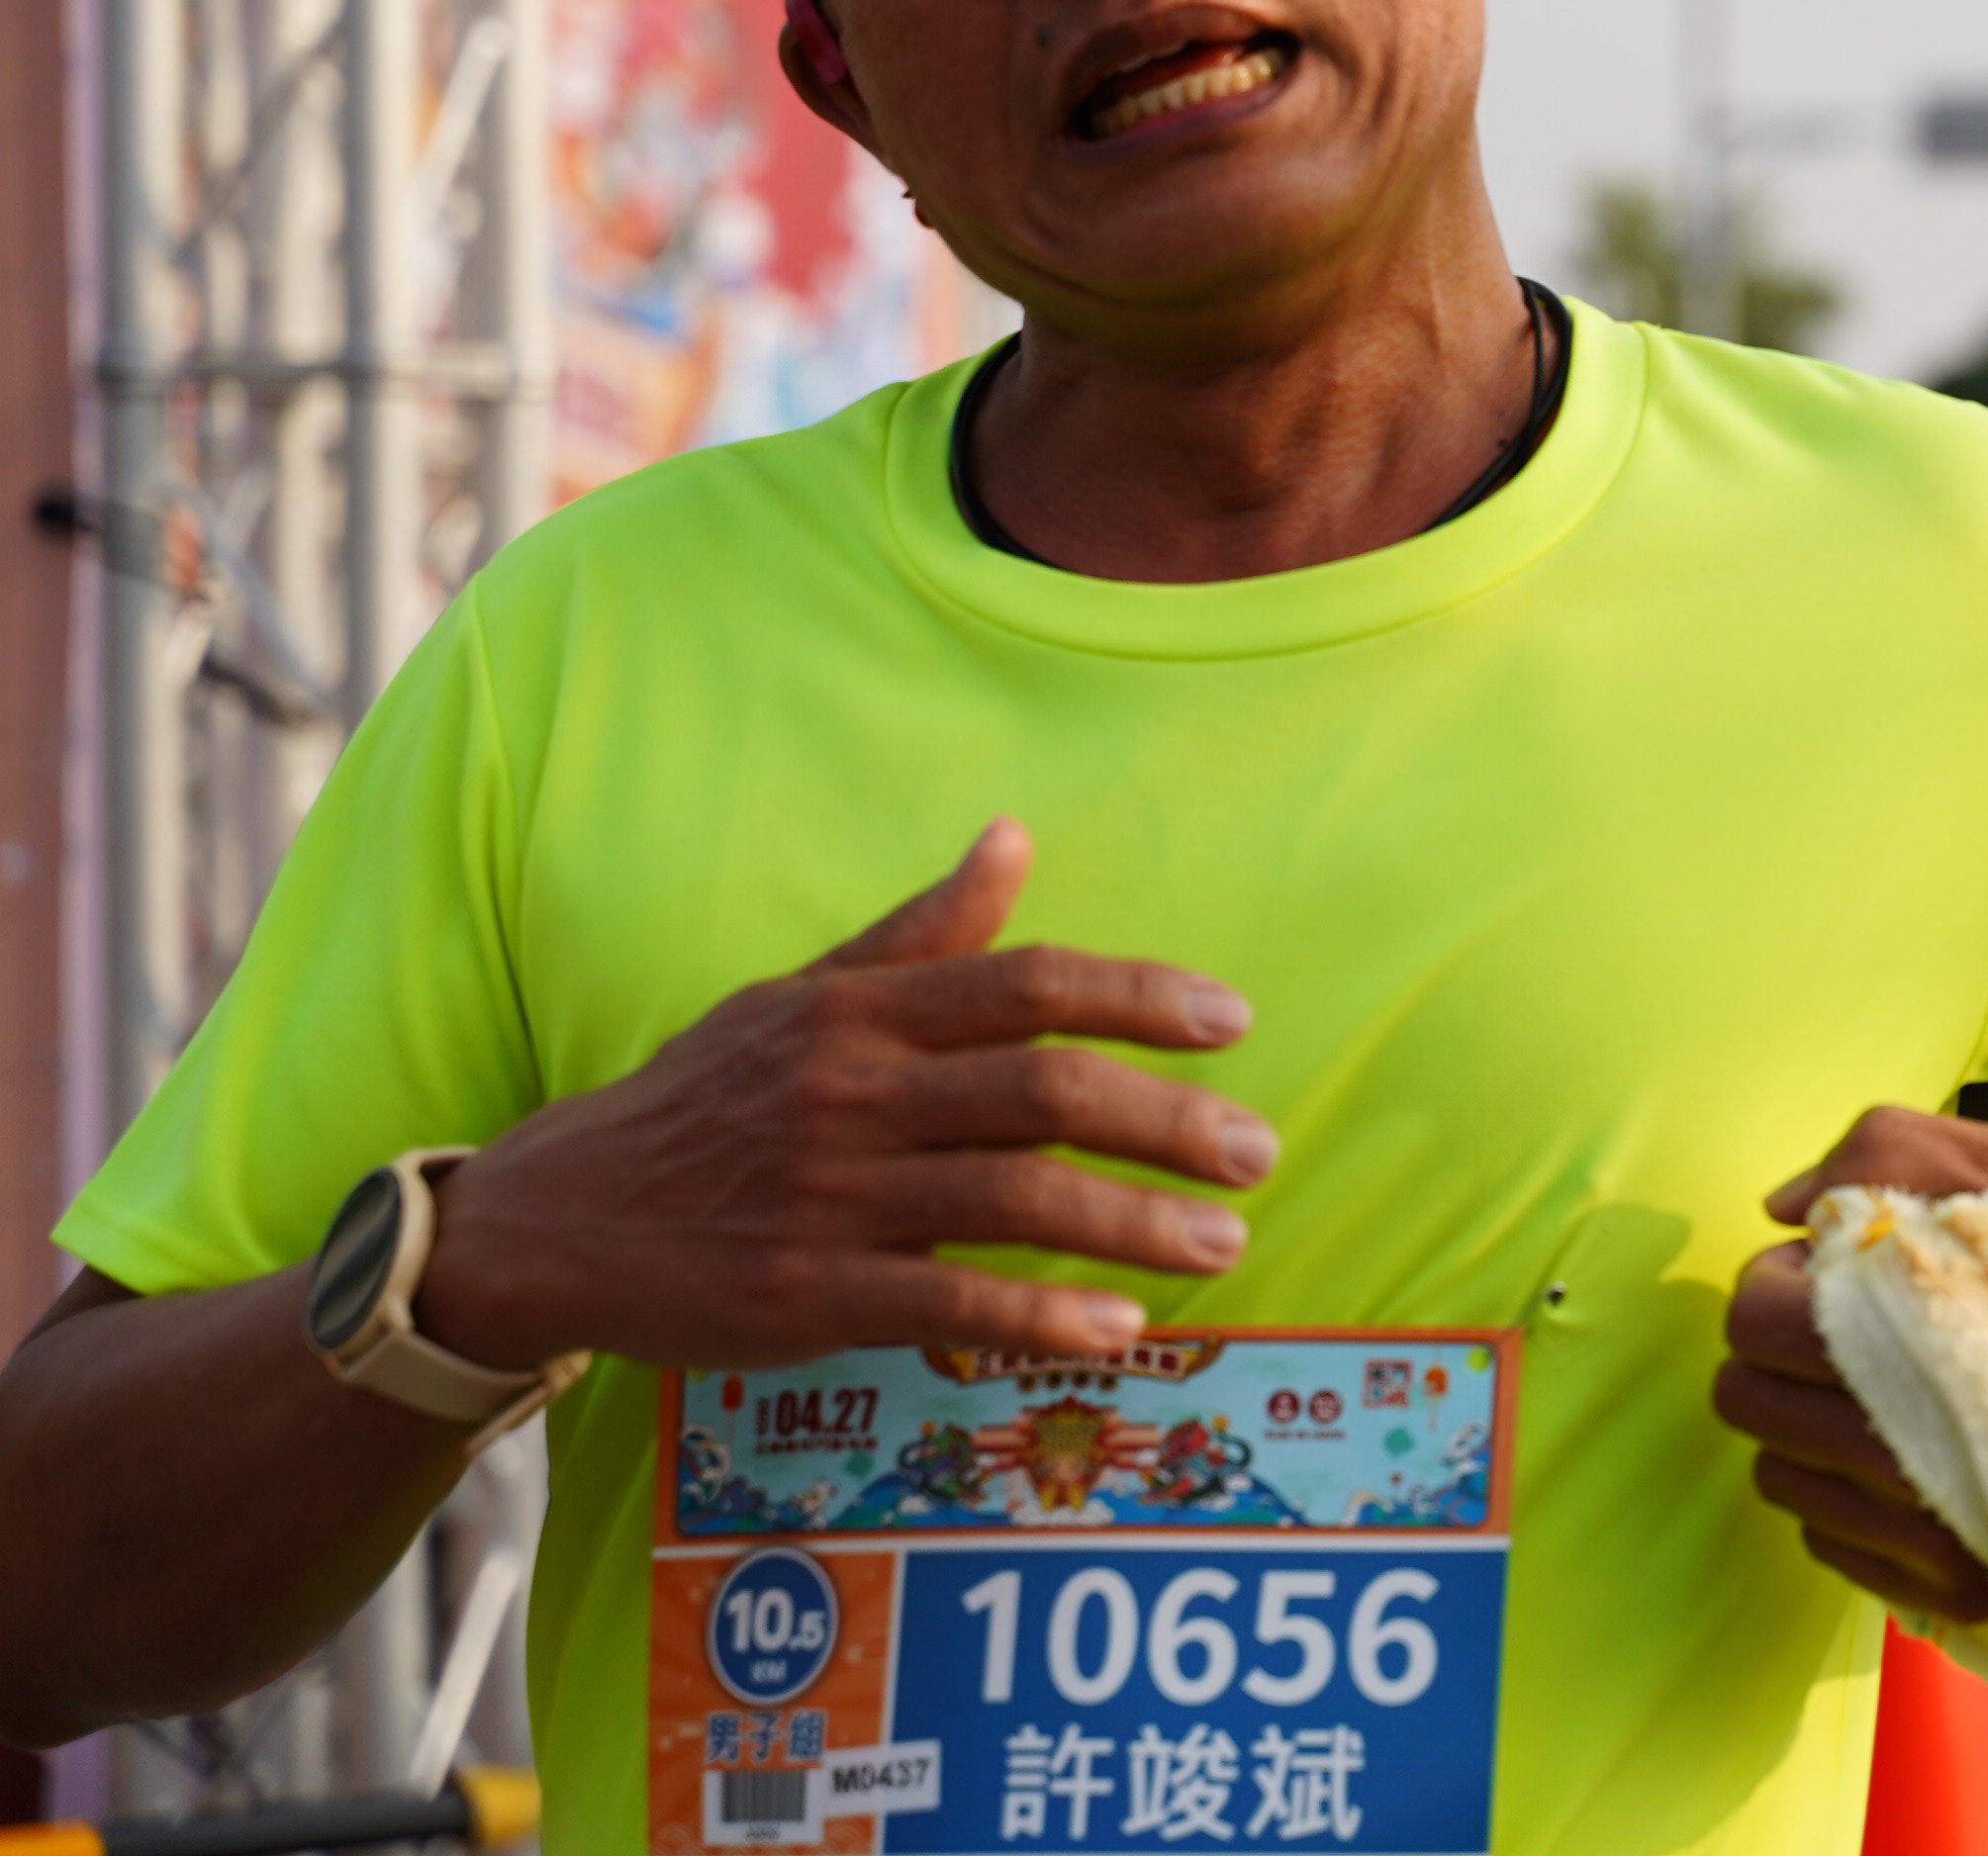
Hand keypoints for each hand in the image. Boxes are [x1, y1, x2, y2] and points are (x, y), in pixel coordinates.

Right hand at [409, 819, 1272, 1375]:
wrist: (553, 1219)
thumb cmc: (701, 1100)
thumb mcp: (797, 995)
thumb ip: (919, 932)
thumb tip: (1013, 836)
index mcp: (859, 1012)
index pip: (1026, 984)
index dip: (1139, 996)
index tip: (1233, 1021)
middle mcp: (851, 1093)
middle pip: (1043, 1090)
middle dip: (1167, 1120)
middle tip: (1259, 1151)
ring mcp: (830, 1196)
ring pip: (1012, 1199)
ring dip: (1133, 1221)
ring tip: (1224, 1242)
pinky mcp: (808, 1294)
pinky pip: (946, 1303)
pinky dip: (1039, 1315)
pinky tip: (1120, 1325)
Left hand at [1711, 1107, 1987, 1623]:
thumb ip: (1882, 1150)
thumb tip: (1780, 1209)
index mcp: (1902, 1343)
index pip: (1756, 1315)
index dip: (1787, 1278)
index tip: (1848, 1272)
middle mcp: (1899, 1457)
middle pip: (1743, 1399)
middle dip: (1780, 1352)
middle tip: (1853, 1329)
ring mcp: (1920, 1537)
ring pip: (1773, 1474)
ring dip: (1808, 1425)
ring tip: (1895, 1389)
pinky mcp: (1938, 1590)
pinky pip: (1822, 1539)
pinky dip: (1848, 1493)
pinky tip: (1920, 1452)